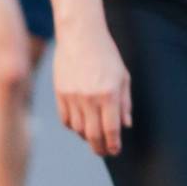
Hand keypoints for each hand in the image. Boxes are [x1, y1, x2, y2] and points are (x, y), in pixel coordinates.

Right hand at [53, 18, 130, 157]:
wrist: (80, 35)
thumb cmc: (106, 53)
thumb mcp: (123, 76)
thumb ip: (125, 102)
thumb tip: (126, 125)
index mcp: (109, 95)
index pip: (111, 130)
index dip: (113, 145)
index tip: (115, 151)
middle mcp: (90, 99)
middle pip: (93, 135)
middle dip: (99, 148)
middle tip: (103, 151)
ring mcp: (73, 97)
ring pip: (78, 130)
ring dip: (86, 137)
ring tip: (92, 136)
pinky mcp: (60, 93)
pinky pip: (66, 119)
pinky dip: (73, 126)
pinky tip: (80, 123)